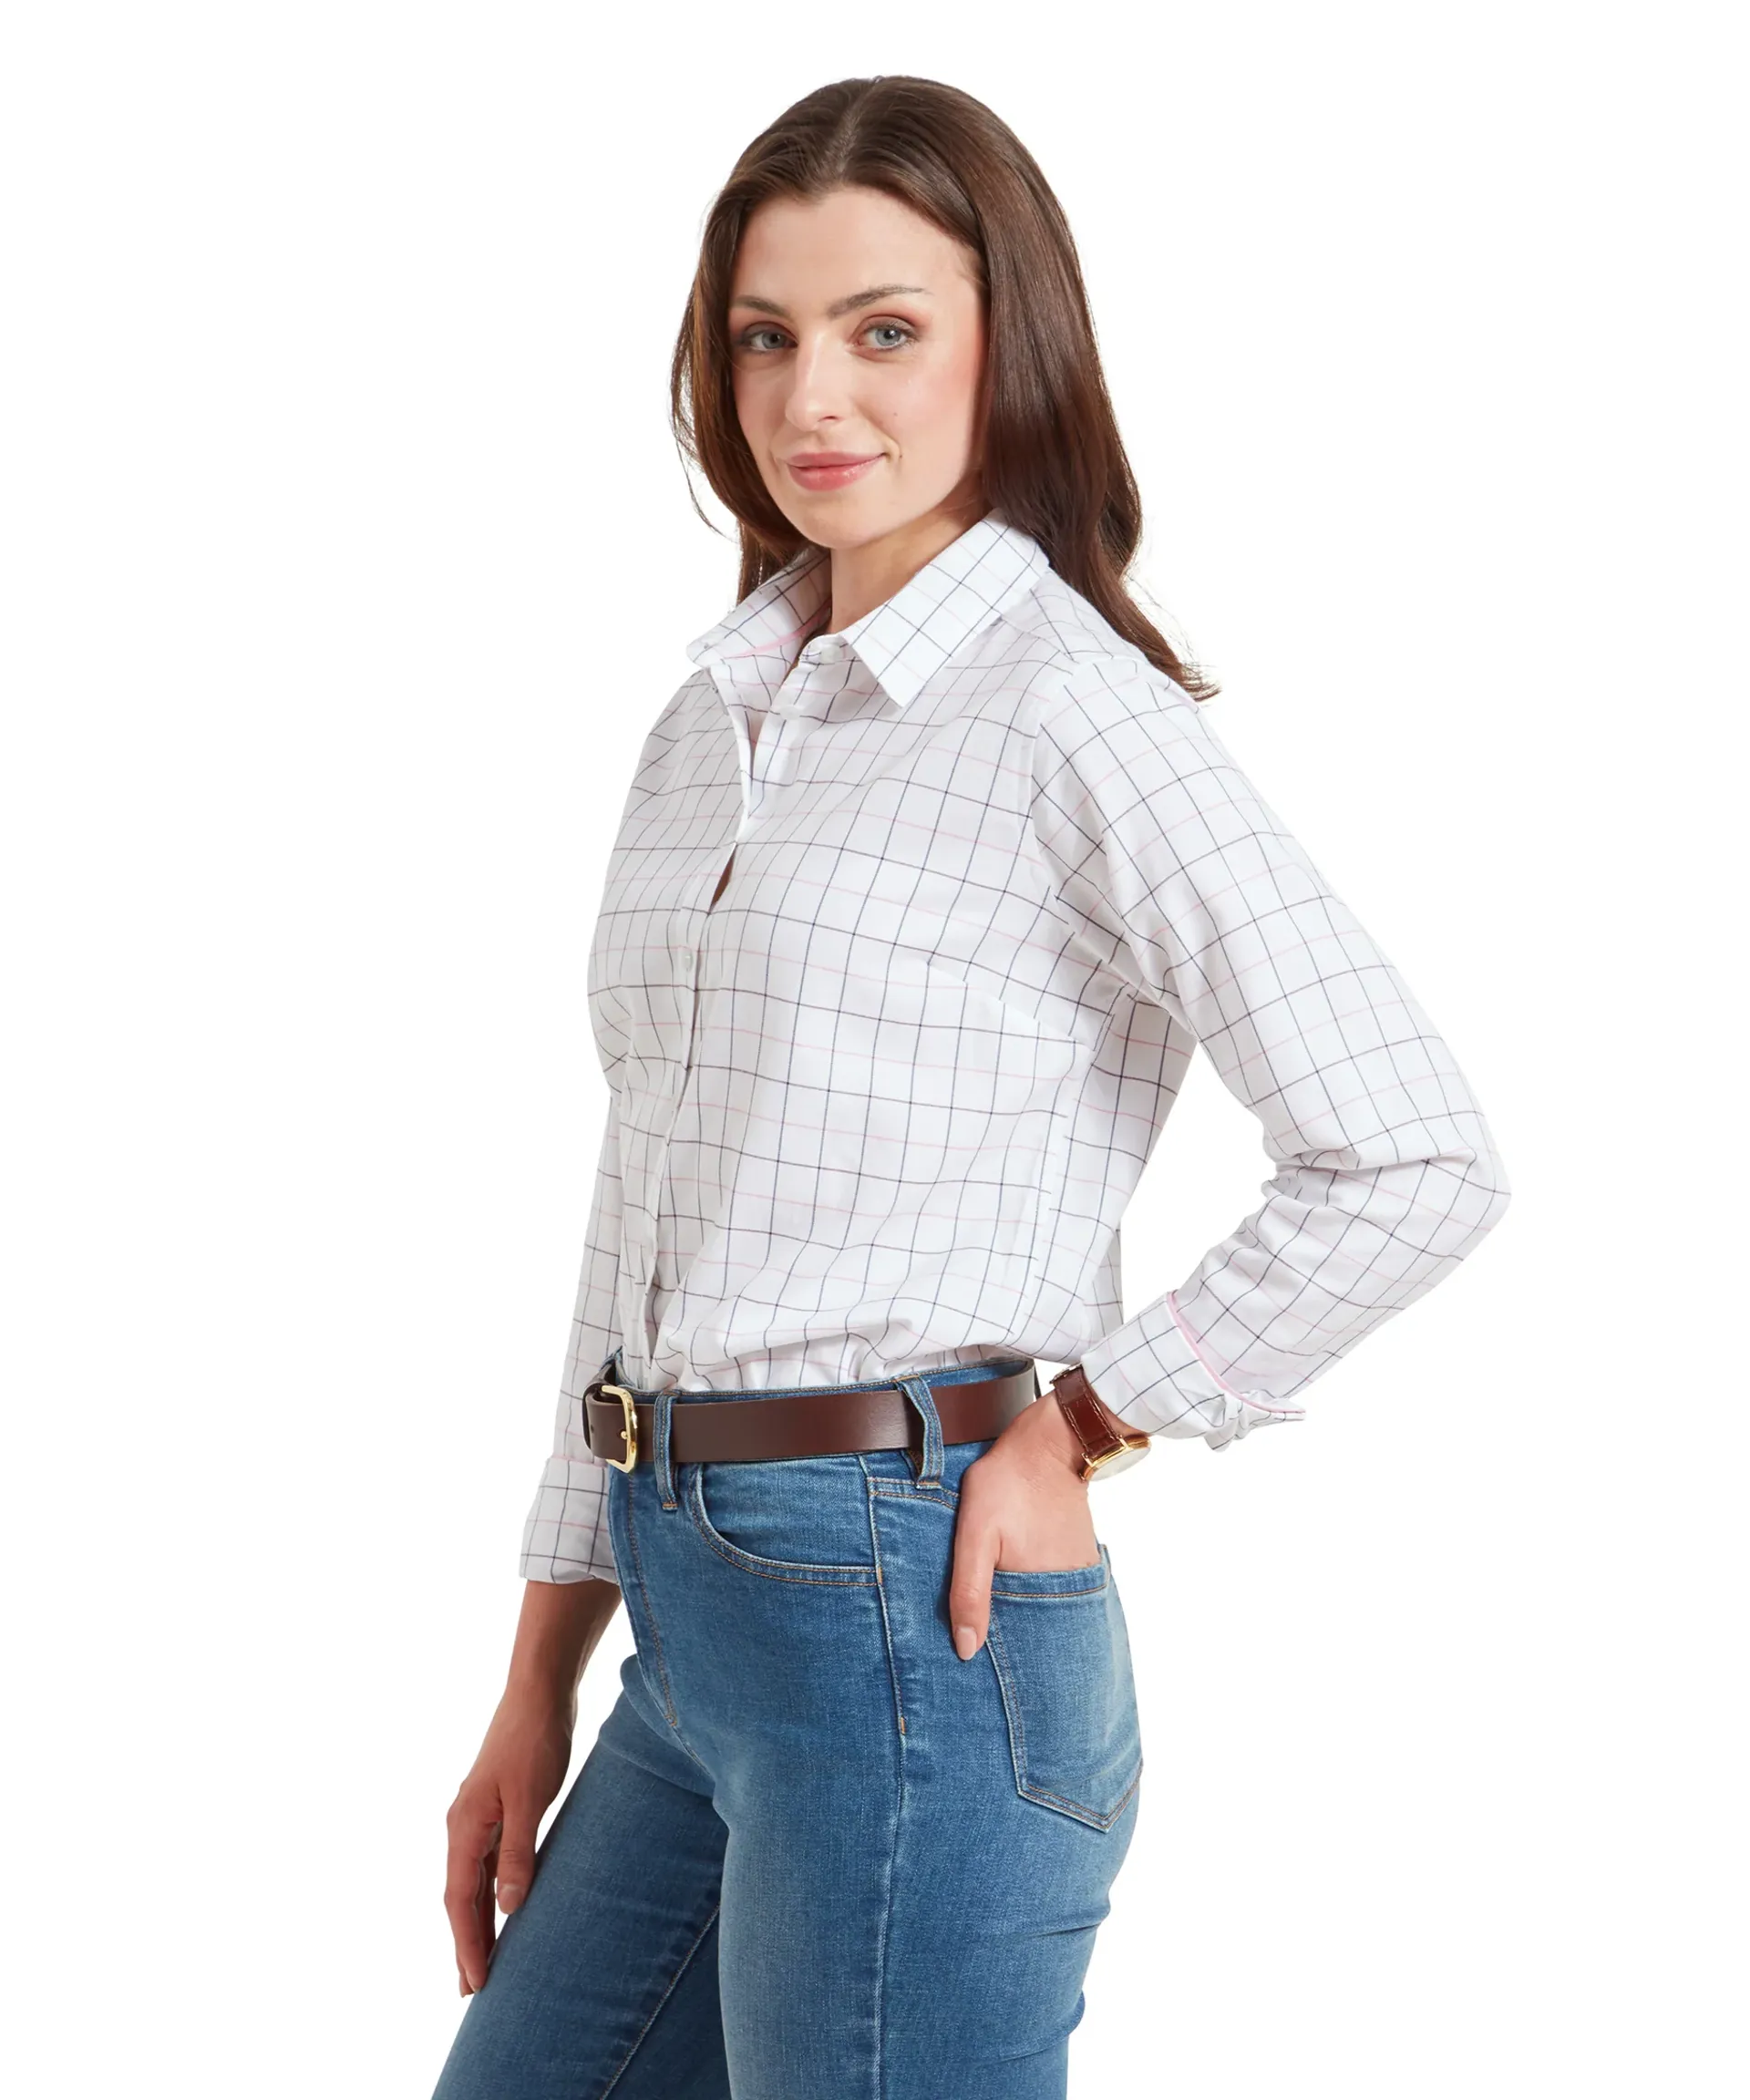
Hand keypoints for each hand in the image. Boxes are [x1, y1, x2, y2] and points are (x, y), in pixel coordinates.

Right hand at [444, 1691, 574, 1994]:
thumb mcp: (530, 1798)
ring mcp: (478, 1817)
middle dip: (465, 1944)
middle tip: (471, 1992)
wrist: (539, 1693)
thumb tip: (509, 1909)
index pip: (461, 1901)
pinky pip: (487, 1864)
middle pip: (460, 1898)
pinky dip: (490, 1893)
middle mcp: (463, 1826)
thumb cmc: (536, 1741)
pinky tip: (503, 1909)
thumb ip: (519, 1852)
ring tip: (483, 1963)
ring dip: (477, 1922)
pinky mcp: (496, 1809)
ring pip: (472, 1883)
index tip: (476, 1985)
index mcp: (465, 1827)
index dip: (467, 1944)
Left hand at [947, 1391, 1097, 1660]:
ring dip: (1020, 1613)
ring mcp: (1076, 1574)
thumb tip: (966, 1650)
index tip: (971, 1663)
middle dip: (1007, 1640)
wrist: (1050, 1443)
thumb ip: (969, 1591)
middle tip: (979, 1637)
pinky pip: (1052, 1586)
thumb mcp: (975, 1534)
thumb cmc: (1007, 1484)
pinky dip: (1033, 1590)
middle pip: (1031, 1630)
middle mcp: (1066, 1592)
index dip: (996, 1657)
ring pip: (1041, 1608)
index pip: (1017, 1647)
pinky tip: (1013, 1581)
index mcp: (1040, 1594)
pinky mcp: (1078, 1557)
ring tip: (993, 1609)